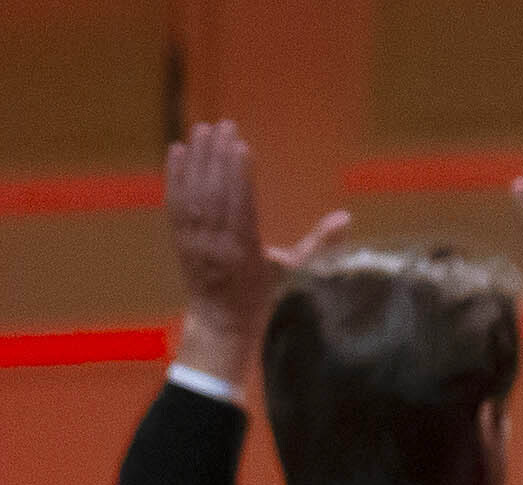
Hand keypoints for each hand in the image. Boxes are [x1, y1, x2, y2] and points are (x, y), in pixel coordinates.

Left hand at [164, 121, 347, 388]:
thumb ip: (319, 243)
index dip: (237, 176)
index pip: (239, 208)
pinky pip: (175, 206)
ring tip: (200, 129)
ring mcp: (194, 244)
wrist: (220, 322)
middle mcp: (215, 246)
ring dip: (195, 161)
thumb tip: (348, 217)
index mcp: (243, 252)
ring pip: (193, 198)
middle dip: (216, 159)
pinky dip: (174, 178)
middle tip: (222, 125)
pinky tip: (176, 151)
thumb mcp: (294, 271)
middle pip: (213, 197)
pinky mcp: (179, 241)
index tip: (239, 145)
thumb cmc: (260, 293)